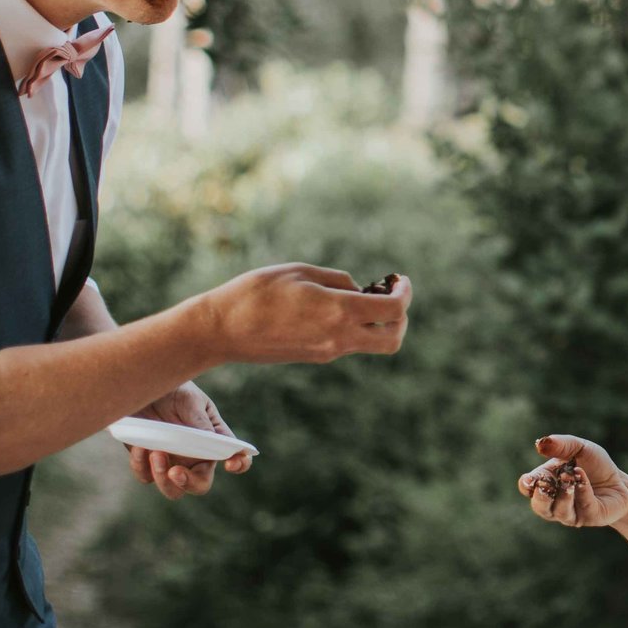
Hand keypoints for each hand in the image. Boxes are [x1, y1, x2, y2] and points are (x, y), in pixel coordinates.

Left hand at [122, 382, 249, 500]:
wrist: (139, 386)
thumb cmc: (173, 390)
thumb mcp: (190, 400)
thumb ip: (201, 422)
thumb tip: (213, 443)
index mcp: (213, 439)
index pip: (235, 457)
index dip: (240, 464)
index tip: (230, 464)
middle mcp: (194, 456)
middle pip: (200, 484)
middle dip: (190, 483)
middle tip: (175, 472)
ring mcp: (171, 461)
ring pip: (173, 490)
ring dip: (163, 478)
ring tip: (155, 452)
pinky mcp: (146, 462)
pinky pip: (146, 476)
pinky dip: (142, 464)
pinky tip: (140, 446)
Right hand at [193, 265, 408, 365]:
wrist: (222, 330)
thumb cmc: (256, 292)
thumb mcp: (301, 271)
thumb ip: (338, 280)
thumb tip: (360, 290)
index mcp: (339, 312)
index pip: (394, 311)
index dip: (405, 293)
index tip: (400, 280)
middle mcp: (339, 338)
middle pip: (393, 339)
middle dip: (401, 317)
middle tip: (391, 294)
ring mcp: (328, 352)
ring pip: (373, 344)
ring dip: (379, 323)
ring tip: (363, 296)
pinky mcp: (316, 356)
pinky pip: (350, 344)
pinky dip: (357, 327)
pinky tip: (339, 307)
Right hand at [518, 434, 627, 528]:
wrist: (620, 482)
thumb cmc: (595, 465)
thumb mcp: (579, 448)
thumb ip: (561, 445)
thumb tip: (539, 444)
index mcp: (547, 482)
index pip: (528, 487)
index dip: (526, 484)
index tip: (530, 479)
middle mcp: (554, 502)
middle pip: (539, 506)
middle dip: (541, 495)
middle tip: (545, 482)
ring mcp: (571, 513)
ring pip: (558, 511)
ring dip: (562, 494)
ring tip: (568, 478)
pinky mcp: (589, 517)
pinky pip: (582, 507)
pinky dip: (581, 490)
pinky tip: (582, 477)